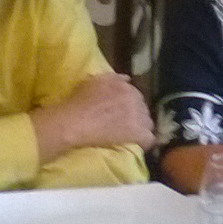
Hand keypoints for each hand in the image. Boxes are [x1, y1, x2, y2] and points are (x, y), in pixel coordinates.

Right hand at [30, 73, 153, 161]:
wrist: (73, 121)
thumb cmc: (78, 101)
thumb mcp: (94, 81)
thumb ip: (114, 78)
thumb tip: (128, 79)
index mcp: (125, 86)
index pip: (136, 97)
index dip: (130, 106)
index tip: (122, 114)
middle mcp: (134, 98)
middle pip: (143, 109)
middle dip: (136, 117)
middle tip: (124, 125)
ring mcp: (137, 115)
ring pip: (148, 123)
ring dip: (141, 129)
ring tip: (130, 136)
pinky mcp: (136, 132)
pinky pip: (149, 138)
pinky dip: (144, 142)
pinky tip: (136, 145)